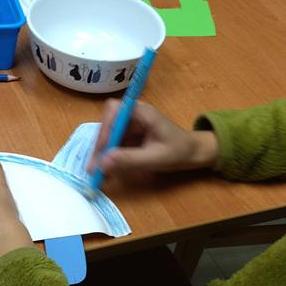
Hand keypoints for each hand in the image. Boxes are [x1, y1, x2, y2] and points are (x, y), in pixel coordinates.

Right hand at [87, 99, 217, 175]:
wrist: (192, 153)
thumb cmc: (179, 151)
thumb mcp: (156, 158)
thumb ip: (131, 159)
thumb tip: (103, 163)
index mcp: (142, 112)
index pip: (114, 110)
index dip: (105, 128)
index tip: (102, 150)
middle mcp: (132, 115)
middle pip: (107, 123)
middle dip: (99, 145)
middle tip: (93, 168)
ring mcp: (129, 125)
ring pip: (107, 135)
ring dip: (101, 154)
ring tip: (97, 174)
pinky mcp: (127, 136)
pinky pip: (112, 144)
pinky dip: (108, 158)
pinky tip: (106, 172)